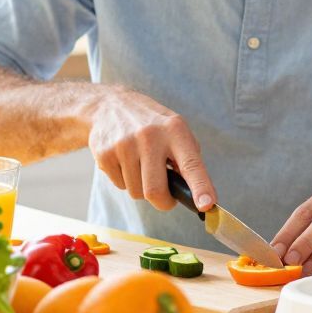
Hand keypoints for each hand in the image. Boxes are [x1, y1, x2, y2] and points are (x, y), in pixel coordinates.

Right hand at [87, 86, 214, 211]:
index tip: (206, 206)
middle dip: (163, 202)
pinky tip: (125, 162)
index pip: (191, 164)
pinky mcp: (105, 154)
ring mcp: (124, 145)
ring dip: (142, 188)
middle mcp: (150, 136)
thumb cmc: (153, 125)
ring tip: (141, 166)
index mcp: (175, 130)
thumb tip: (195, 194)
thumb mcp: (176, 132)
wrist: (110, 106)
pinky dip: (126, 181)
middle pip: (155, 191)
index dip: (200, 187)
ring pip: (137, 192)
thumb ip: (188, 160)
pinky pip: (120, 186)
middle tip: (166, 197)